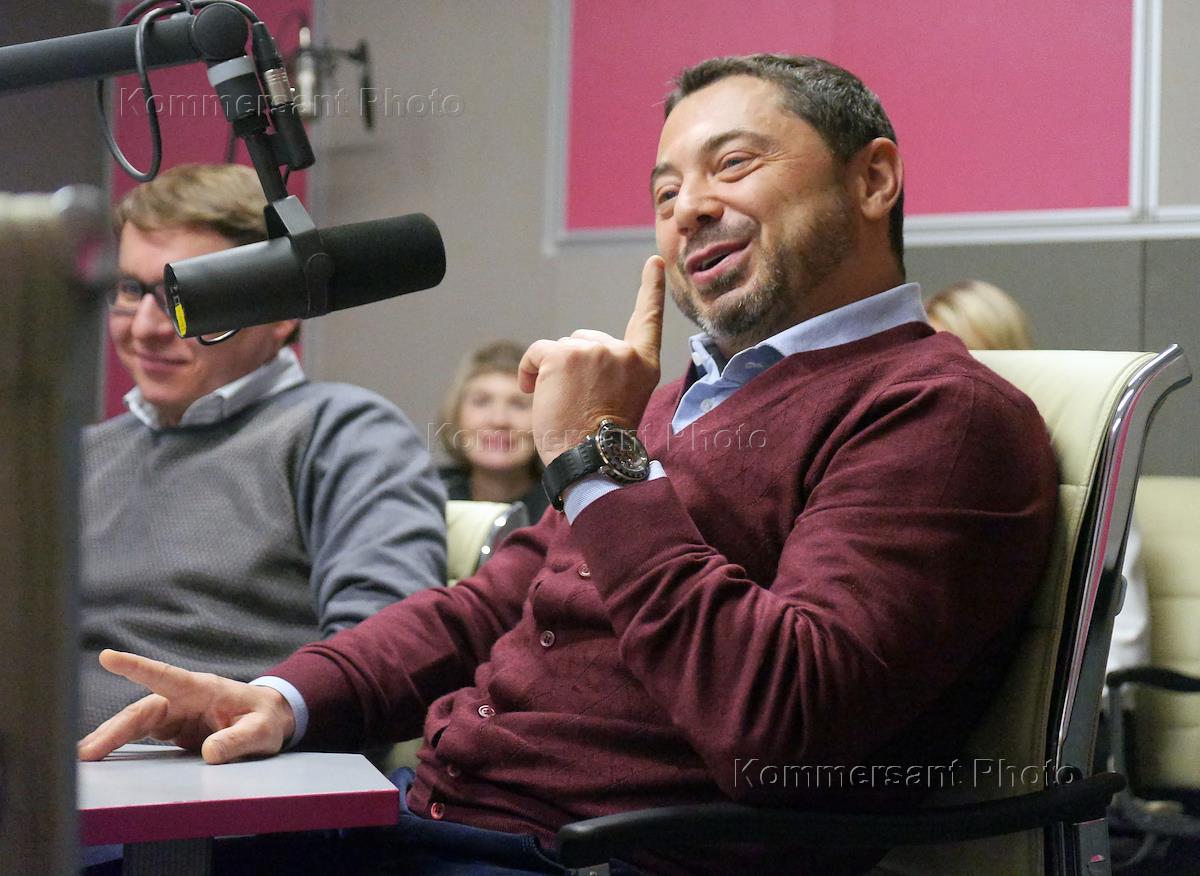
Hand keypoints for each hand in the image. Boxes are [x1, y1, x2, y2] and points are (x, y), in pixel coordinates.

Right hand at [77, 649, 295, 764]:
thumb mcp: (261, 730)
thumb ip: (238, 739)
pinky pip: (141, 733)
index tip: (107, 656)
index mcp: (202, 689)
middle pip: (141, 710)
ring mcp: (175, 712)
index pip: (165, 675)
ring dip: (110, 737)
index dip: (137, 667)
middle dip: (113, 729)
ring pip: (135, 723)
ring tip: (84, 756)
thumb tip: (210, 753)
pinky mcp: (172, 727)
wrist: (270, 718)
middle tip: (87, 751)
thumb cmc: (266, 719)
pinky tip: (100, 754)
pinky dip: (120, 743)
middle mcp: (182, 698)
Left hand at [519, 255, 664, 465]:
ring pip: (562, 348)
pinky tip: (535, 392)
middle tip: (579, 403)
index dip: (650, 289)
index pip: (648, 320)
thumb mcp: (622, 399)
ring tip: (565, 405)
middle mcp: (623, 352)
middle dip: (575, 366)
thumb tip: (579, 354)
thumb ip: (613, 369)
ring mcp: (595, 349)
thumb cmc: (600, 440)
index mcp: (644, 365)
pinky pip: (538, 352)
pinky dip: (530, 371)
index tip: (654, 263)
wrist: (590, 457)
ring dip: (554, 372)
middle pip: (587, 340)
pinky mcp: (565, 353)